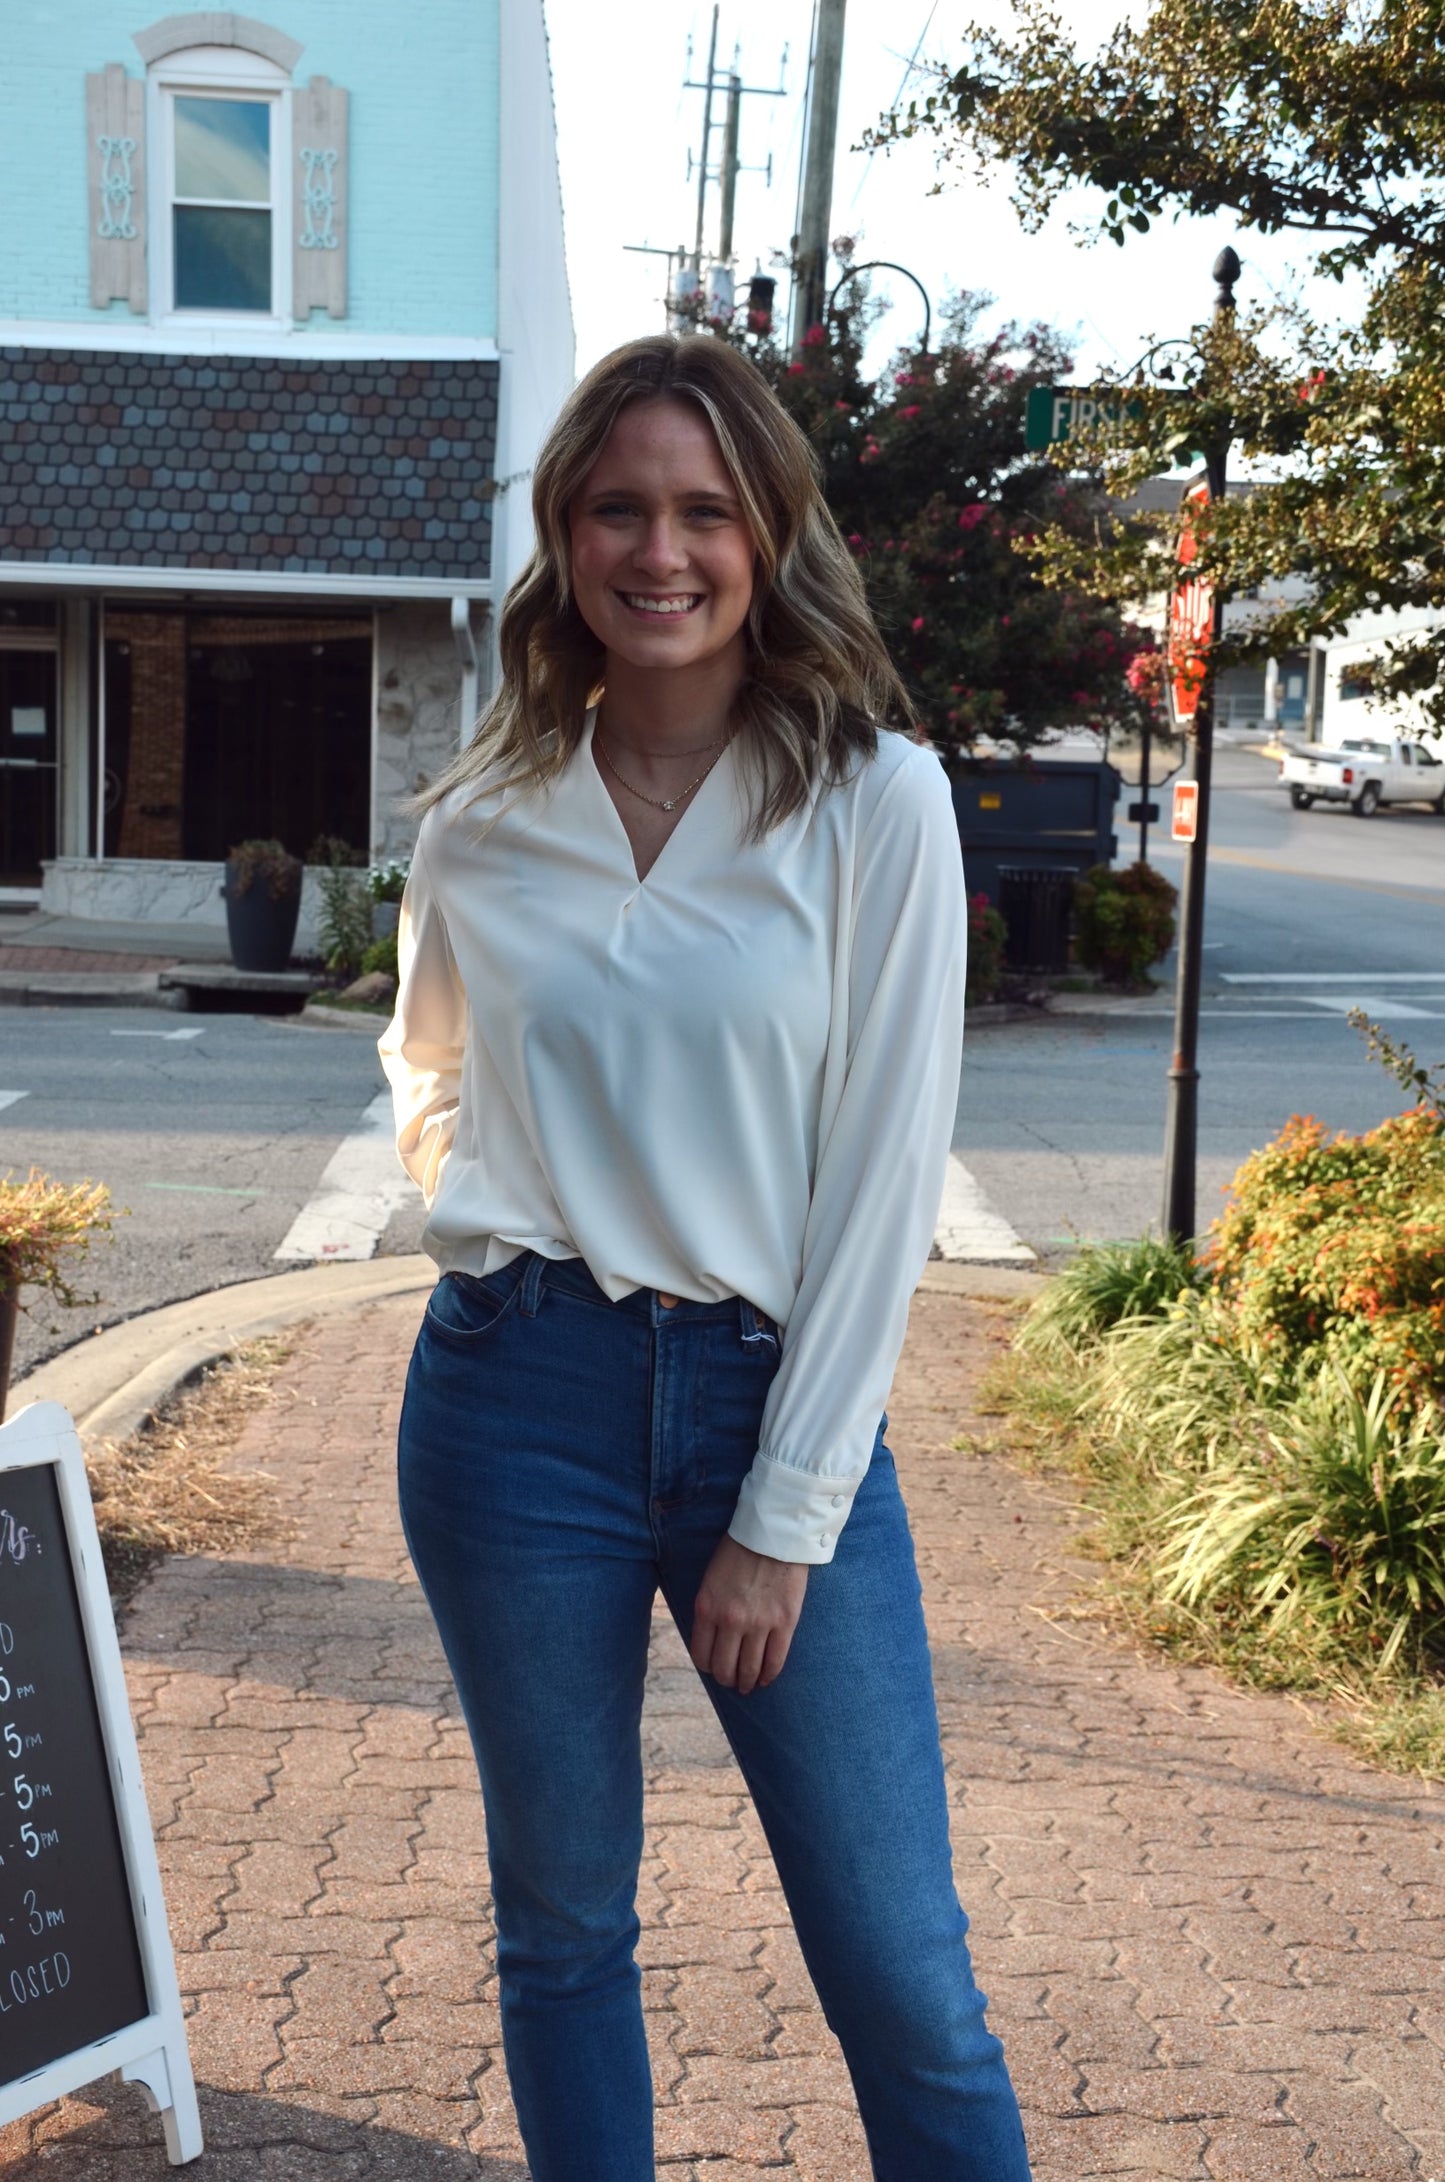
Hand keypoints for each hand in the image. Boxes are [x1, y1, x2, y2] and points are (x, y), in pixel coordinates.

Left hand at [690, 1535, 808, 1695]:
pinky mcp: (784, 1622)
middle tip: (732, 1681)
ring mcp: (759, 1624)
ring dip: (747, 1682)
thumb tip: (712, 1638)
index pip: (701, 1655)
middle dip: (727, 1679)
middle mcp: (730, 1621)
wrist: (774, 1533)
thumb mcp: (711, 1578)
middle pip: (724, 1668)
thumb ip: (710, 1608)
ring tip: (749, 1685)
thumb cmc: (740, 1550)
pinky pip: (775, 1661)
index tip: (714, 1667)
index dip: (708, 1667)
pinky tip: (766, 1678)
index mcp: (707, 1608)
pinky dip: (769, 1675)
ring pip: (750, 1669)